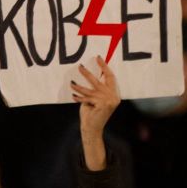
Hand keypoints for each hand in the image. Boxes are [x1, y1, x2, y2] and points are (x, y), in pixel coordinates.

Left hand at [71, 56, 119, 170]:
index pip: (110, 77)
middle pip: (99, 81)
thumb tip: (90, 74)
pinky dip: (79, 97)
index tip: (98, 58)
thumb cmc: (92, 114)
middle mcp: (113, 97)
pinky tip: (73, 95)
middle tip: (80, 66)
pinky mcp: (101, 105)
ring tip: (72, 83)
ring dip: (79, 86)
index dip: (104, 67)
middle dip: (88, 73)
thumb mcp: (95, 99)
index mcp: (115, 95)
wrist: (93, 129)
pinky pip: (87, 98)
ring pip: (90, 90)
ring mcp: (108, 101)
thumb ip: (96, 89)